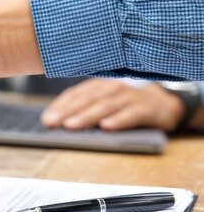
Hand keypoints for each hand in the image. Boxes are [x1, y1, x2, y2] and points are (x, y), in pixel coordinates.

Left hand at [40, 79, 185, 131]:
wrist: (166, 103)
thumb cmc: (127, 105)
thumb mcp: (106, 102)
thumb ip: (86, 108)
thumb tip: (58, 122)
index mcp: (99, 85)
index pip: (76, 94)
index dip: (60, 105)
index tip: (46, 118)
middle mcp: (113, 87)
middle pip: (87, 99)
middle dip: (67, 111)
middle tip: (52, 123)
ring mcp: (130, 96)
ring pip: (105, 105)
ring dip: (87, 116)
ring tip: (71, 126)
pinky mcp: (147, 108)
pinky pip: (131, 114)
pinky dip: (119, 120)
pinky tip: (106, 127)